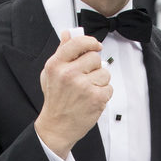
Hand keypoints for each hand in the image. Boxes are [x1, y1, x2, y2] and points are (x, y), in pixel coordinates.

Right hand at [37, 32, 111, 156]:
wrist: (56, 127)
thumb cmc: (55, 99)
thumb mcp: (51, 73)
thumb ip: (61, 52)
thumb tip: (67, 34)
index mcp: (56, 64)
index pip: (78, 43)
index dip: (90, 42)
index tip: (96, 46)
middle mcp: (69, 73)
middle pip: (95, 57)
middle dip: (95, 66)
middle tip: (87, 77)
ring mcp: (83, 86)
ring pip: (105, 73)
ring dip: (100, 81)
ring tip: (88, 90)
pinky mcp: (96, 98)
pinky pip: (109, 88)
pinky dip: (104, 94)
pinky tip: (92, 99)